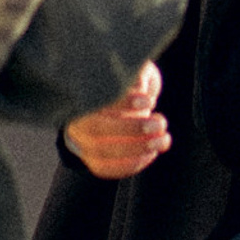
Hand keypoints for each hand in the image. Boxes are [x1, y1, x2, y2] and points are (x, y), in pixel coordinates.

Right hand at [64, 62, 169, 178]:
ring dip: (138, 148)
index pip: (98, 100)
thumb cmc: (125, 84)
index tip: (148, 101)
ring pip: (103, 151)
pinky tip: (151, 153)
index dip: (123, 102)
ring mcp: (82, 143)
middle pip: (98, 129)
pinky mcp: (91, 160)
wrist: (110, 105)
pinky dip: (132, 164)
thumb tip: (139, 86)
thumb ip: (137, 73)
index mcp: (82, 94)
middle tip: (160, 123)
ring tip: (163, 139)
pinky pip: (107, 169)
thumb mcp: (132, 71)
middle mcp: (76, 120)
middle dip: (134, 129)